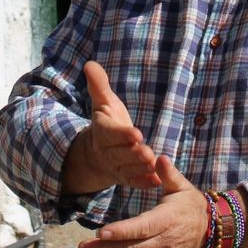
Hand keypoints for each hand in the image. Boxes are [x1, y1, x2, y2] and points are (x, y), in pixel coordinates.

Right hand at [62, 61, 158, 194]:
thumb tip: (90, 63)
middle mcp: (107, 151)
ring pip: (128, 169)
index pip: (111, 133)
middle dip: (134, 154)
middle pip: (120, 154)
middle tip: (147, 152)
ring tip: (153, 164)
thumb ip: (99, 86)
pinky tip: (157, 181)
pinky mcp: (126, 177)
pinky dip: (144, 183)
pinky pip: (134, 182)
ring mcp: (116, 166)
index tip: (136, 133)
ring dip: (141, 168)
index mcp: (103, 131)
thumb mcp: (103, 103)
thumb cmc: (106, 122)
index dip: (122, 134)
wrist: (98, 152)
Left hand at [76, 157, 206, 247]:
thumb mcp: (182, 187)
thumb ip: (169, 174)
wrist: (210, 231)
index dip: (121, 232)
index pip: (142, 228)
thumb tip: (158, 158)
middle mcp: (163, 242)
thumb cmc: (190, 205)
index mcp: (166, 220)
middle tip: (80, 247)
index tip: (101, 233)